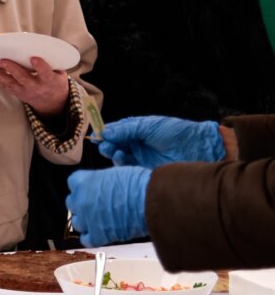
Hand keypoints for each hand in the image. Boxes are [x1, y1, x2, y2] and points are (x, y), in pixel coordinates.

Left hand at [0, 57, 67, 115]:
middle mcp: (37, 87)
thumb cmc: (54, 81)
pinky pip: (5, 86)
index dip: (40, 66)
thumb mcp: (59, 72)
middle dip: (13, 69)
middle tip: (3, 60)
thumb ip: (51, 62)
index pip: (45, 73)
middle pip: (24, 79)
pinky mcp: (17, 93)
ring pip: (11, 84)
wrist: (51, 102)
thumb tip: (39, 45)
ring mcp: (25, 91)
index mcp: (50, 81)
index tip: (34, 58)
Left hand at [66, 167, 149, 246]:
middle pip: (72, 203)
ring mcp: (87, 219)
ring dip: (87, 221)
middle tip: (96, 206)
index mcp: (82, 181)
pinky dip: (92, 238)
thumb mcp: (113, 174)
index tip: (89, 191)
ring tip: (101, 220)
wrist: (150, 201)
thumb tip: (101, 188)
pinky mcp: (97, 235)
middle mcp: (80, 200)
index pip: (73, 184)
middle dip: (83, 205)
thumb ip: (99, 182)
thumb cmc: (137, 184)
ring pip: (78, 222)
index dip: (83, 188)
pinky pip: (86, 239)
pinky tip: (101, 234)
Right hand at [95, 116, 224, 168]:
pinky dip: (121, 163)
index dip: (106, 132)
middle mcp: (138, 142)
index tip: (96, 136)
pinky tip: (120, 158)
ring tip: (112, 151)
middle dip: (107, 144)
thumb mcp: (149, 126)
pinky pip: (128, 167)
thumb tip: (105, 131)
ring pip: (119, 155)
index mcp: (138, 129)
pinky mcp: (145, 169)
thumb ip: (126, 129)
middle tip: (103, 145)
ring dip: (112, 153)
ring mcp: (141, 156)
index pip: (117, 130)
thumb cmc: (176, 132)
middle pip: (115, 144)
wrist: (198, 149)